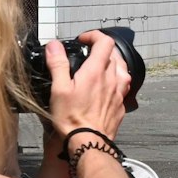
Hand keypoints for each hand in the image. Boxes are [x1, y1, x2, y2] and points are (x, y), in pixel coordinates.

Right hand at [46, 31, 130, 148]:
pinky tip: (104, 87)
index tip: (83, 39)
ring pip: (122, 69)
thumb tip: (54, 45)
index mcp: (97, 71)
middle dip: (100, 49)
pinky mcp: (122, 104)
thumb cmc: (72, 118)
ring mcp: (120, 92)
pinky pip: (122, 85)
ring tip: (96, 68)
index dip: (94, 35)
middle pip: (114, 54)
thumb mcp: (59, 89)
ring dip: (110, 63)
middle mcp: (113, 79)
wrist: (90, 142)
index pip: (106, 42)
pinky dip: (114, 80)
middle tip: (86, 54)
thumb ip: (58, 64)